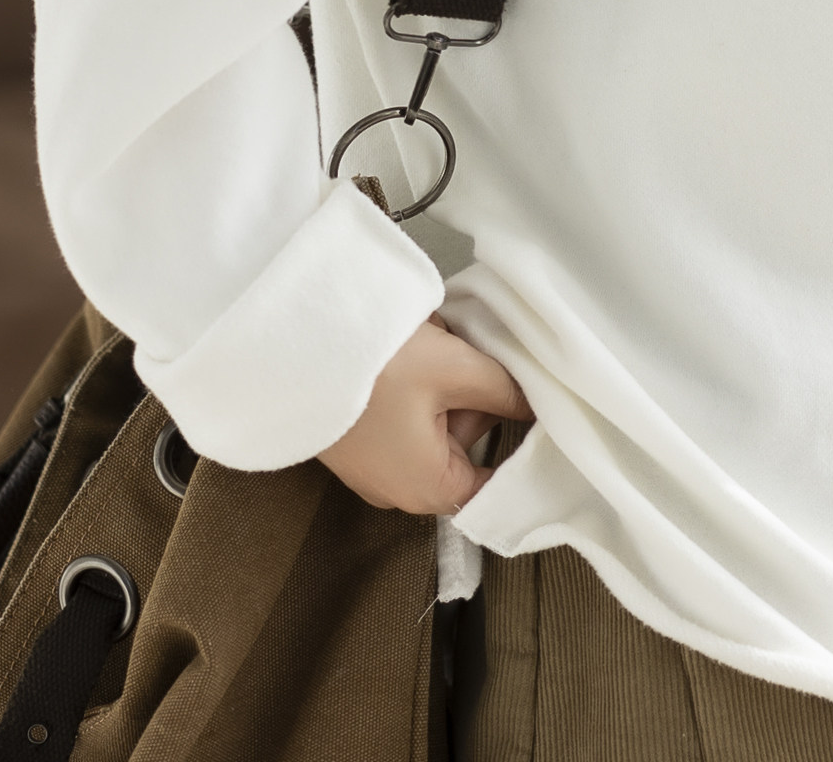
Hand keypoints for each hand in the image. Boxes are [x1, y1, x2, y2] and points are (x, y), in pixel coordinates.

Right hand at [318, 316, 532, 513]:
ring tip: (432, 343)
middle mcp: (400, 490)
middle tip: (467, 356)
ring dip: (443, 384)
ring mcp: (375, 468)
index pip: (492, 487)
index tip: (536, 413)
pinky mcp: (358, 443)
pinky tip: (410, 350)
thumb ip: (505, 392)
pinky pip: (405, 418)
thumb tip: (537, 406)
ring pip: (435, 424)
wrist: (296, 349)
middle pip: (464, 446)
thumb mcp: (457, 370)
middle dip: (472, 399)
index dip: (518, 450)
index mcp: (429, 489)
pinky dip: (416, 385)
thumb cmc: (380, 369)